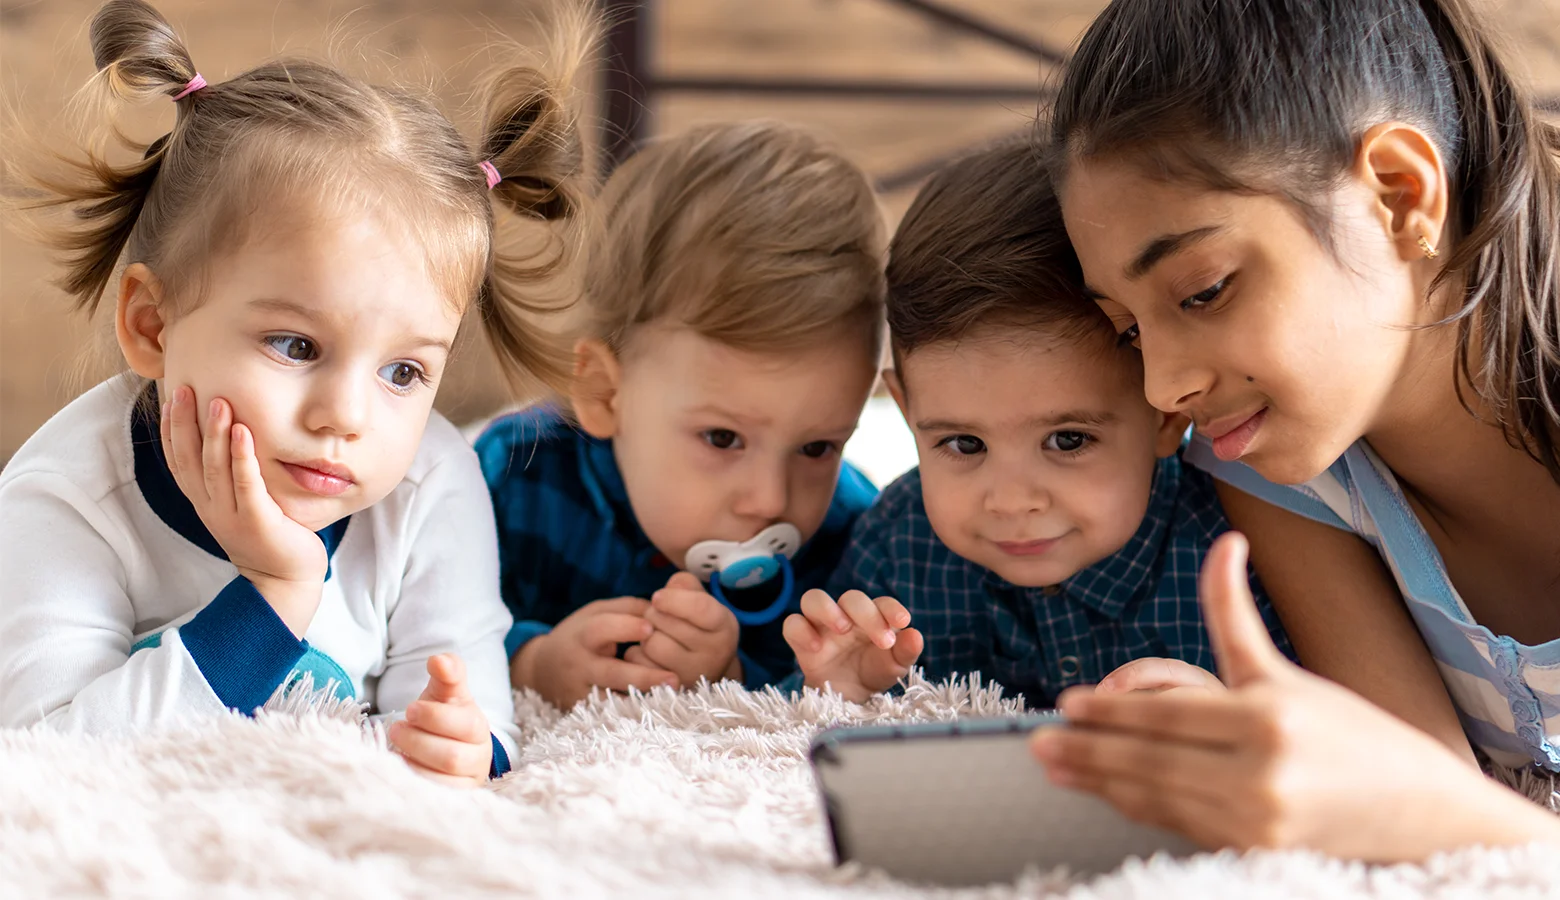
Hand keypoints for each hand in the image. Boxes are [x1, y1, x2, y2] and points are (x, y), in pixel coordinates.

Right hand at [160, 385, 324, 636]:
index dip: (170, 429)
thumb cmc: (270, 534)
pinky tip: (243, 432)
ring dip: (214, 433)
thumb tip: (234, 434)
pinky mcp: (257, 521)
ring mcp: (231, 515)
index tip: (168, 396)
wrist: (286, 580)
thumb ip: (233, 475)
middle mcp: (210, 507)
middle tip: (183, 387)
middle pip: (189, 459)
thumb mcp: (243, 502)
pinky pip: (246, 485)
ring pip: (215, 468)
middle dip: (184, 422)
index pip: (178, 460)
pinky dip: (242, 458)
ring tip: (217, 400)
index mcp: (204, 501)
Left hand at [389, 654, 492, 787]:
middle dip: (417, 741)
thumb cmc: (443, 719)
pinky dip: (412, 781)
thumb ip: (447, 673)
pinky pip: (432, 797)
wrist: (444, 748)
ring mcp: (466, 782)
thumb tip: (438, 660)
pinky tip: (401, 767)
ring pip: (441, 780)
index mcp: (478, 728)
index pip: (465, 724)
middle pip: (451, 756)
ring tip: (396, 748)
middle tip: (396, 729)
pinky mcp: (451, 800)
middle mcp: (478, 757)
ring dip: (412, 761)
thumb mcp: (445, 694)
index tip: (410, 709)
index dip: (435, 717)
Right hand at [511, 597, 679, 709]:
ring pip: (611, 700)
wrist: (540, 670)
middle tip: (673, 677)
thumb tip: (661, 608)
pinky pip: (609, 714)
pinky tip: (654, 710)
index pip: (601, 630)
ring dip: (640, 700)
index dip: (625, 627)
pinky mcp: (582, 712)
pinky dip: (630, 713)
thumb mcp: (595, 614)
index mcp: (582, 635)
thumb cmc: (578, 635)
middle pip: (611, 672)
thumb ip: (626, 608)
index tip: (651, 627)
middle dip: (642, 676)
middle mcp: (580, 665)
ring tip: (669, 699)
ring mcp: (581, 692)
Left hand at [623, 572, 740, 686]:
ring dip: (645, 635)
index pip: (699, 607)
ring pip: (652, 644)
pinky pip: (640, 663)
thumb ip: (684, 586)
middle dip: (654, 613)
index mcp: (725, 626)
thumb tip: (664, 594)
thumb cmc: (698, 626)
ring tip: (655, 634)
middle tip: (657, 616)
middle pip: (666, 623)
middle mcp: (715, 653)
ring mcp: (694, 675)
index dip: (672, 599)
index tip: (657, 597)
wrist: (705, 668)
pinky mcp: (671, 690)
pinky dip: (637, 654)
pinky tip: (648, 654)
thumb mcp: (701, 600)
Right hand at [782, 589, 922, 702]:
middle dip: (867, 614)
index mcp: (872, 618)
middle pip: (850, 597)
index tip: (903, 622)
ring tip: (843, 628)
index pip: (881, 602)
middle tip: (882, 640)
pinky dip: (801, 631)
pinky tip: (816, 648)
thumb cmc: (873, 674)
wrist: (846, 699)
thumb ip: (906, 651)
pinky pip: (792, 624)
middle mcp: (846, 616)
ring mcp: (821, 626)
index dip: (891, 608)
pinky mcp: (801, 642)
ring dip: (827, 609)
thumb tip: (915, 634)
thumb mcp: (894, 666)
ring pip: (813, 598)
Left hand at [1029, 533, 1546, 860]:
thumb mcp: (1282, 670)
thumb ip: (1234, 613)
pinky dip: (1138, 807)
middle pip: (1152, 759)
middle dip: (1089, 751)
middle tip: (1041, 741)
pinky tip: (1107, 792)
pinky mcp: (1256, 852)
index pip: (1167, 715)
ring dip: (1101, 782)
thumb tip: (1225, 543)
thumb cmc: (1348, 733)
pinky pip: (1179, 825)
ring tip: (1058, 767)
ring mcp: (1257, 818)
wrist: (1418, 809)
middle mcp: (1261, 770)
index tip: (1068, 705)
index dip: (1111, 712)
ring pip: (1158, 797)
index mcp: (1267, 716)